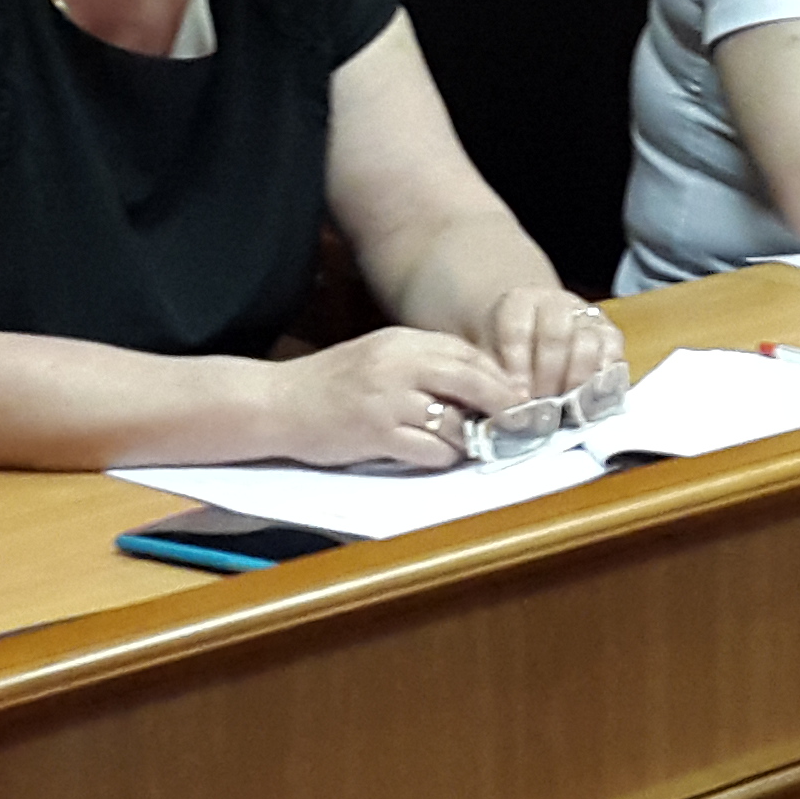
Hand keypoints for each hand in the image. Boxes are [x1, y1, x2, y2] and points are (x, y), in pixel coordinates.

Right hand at [270, 326, 523, 470]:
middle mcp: (399, 365)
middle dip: (504, 406)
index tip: (521, 398)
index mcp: (402, 341)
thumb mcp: (379, 355)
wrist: (277, 402)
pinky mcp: (376, 434)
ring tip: (466, 444)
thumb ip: (422, 362)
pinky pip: (431, 450)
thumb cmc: (331, 382)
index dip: (500, 379)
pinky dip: (442, 457)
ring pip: (455, 422)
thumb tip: (477, 382)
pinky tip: (435, 455)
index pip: (468, 355)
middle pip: (473, 382)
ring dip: (468, 438)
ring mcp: (388, 400)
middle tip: (522, 424)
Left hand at [468, 287, 625, 405]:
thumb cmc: (509, 356)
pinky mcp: (610, 335)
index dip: (516, 366)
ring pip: (587, 343)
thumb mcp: (492, 360)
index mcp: (519, 301)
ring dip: (576, 381)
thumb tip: (508, 411)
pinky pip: (614, 354)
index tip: (516, 396)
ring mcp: (587, 317)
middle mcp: (556, 302)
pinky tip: (591, 401)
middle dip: (548, 377)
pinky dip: (604, 379)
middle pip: (555, 336)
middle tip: (542, 407)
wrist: (536, 342)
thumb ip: (497, 380)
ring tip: (565, 408)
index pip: (515, 329)